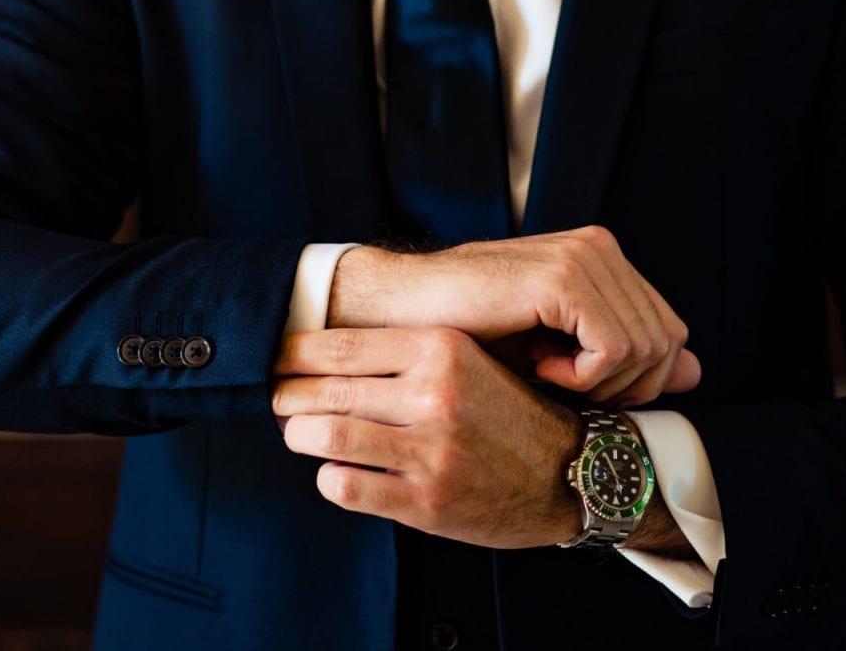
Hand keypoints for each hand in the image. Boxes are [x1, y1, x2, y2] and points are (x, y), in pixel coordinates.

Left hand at [272, 327, 584, 547]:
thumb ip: (407, 353)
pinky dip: (328, 479)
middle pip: (324, 390)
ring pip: (325, 436)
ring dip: (298, 435)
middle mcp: (436, 394)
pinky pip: (346, 487)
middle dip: (286, 396)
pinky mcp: (428, 501)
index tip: (275, 356)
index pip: (340, 344)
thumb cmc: (507, 412)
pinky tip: (335, 473)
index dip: (293, 352)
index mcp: (443, 347)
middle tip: (277, 398)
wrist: (570, 471)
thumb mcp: (468, 361)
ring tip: (298, 433)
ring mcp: (431, 451)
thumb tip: (320, 348)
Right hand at [329, 226, 701, 404]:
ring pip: (646, 350)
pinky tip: (538, 364)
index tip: (580, 388)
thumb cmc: (470, 334)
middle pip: (666, 344)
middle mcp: (601, 248)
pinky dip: (582, 376)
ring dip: (598, 382)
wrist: (402, 312)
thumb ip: (627, 357)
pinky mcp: (565, 278)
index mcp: (603, 257)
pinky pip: (614, 349)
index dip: (638, 380)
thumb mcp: (560, 351)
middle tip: (562, 386)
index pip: (669, 333)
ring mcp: (585, 257)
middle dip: (624, 386)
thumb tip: (696, 374)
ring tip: (543, 370)